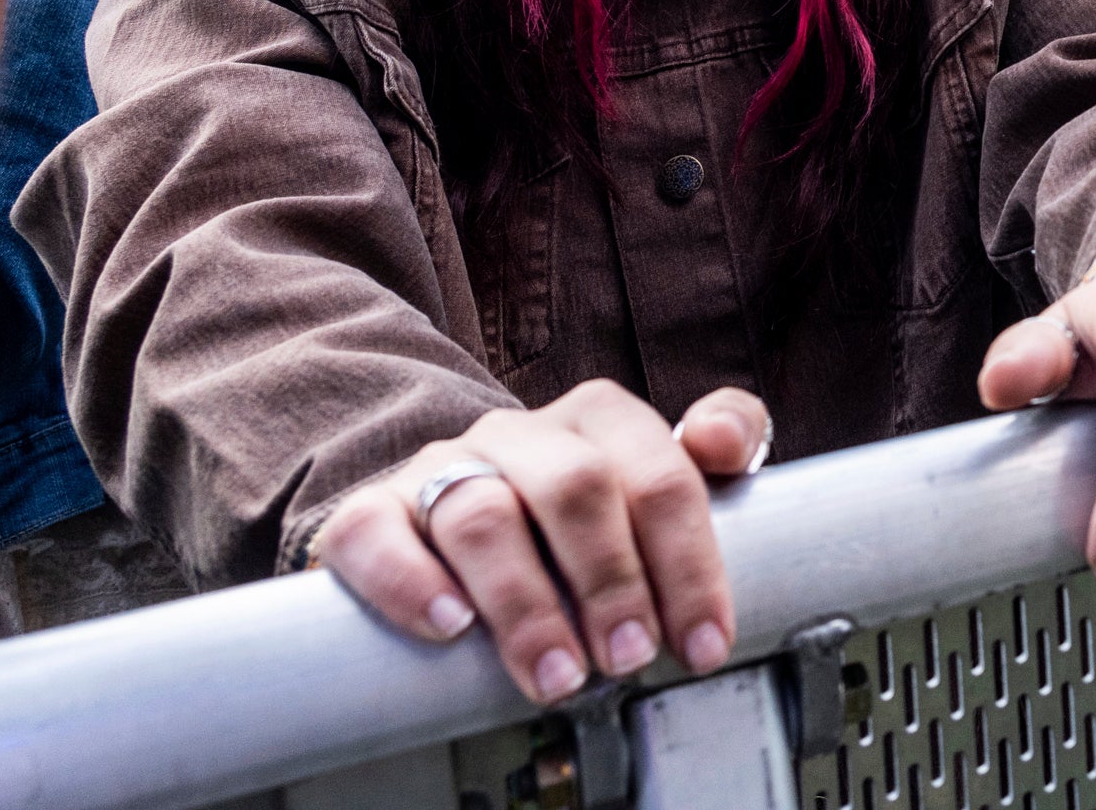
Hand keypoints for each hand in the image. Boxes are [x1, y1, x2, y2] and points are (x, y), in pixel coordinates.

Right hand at [314, 381, 767, 702]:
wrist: (445, 512)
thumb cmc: (570, 514)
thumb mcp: (651, 479)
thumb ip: (715, 448)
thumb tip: (722, 439)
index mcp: (601, 418)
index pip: (662, 475)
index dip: (690, 563)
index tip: (703, 643)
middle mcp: (521, 434)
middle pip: (576, 488)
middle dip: (612, 581)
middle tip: (630, 658)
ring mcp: (443, 468)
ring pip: (483, 516)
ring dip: (526, 605)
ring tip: (557, 676)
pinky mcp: (372, 511)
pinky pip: (375, 532)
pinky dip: (411, 582)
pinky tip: (451, 627)